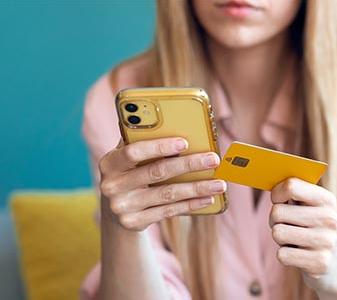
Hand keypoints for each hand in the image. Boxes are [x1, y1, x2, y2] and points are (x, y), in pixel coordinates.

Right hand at [98, 137, 225, 230]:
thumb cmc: (130, 172)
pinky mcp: (133, 222)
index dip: (159, 147)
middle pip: (157, 172)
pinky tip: (208, 198)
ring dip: (197, 188)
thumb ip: (144, 140)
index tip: (184, 142)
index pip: (133, 152)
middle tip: (213, 159)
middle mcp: (111, 185)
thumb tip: (177, 122)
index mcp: (109, 163)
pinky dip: (191, 204)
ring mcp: (122, 206)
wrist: (114, 209)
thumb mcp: (128, 157)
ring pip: (167, 194)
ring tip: (219, 183)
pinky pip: (168, 211)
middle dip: (189, 164)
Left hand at [269, 178, 336, 295]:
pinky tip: (299, 254)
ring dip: (280, 239)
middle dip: (275, 220)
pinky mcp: (319, 263)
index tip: (278, 200)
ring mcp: (326, 242)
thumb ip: (295, 193)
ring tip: (295, 240)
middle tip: (288, 225)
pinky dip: (285, 255)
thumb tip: (272, 183)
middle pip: (277, 212)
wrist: (334, 267)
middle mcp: (330, 219)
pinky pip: (282, 255)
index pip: (291, 186)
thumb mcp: (312, 208)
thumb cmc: (314, 230)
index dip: (277, 193)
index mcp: (328, 200)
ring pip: (277, 233)